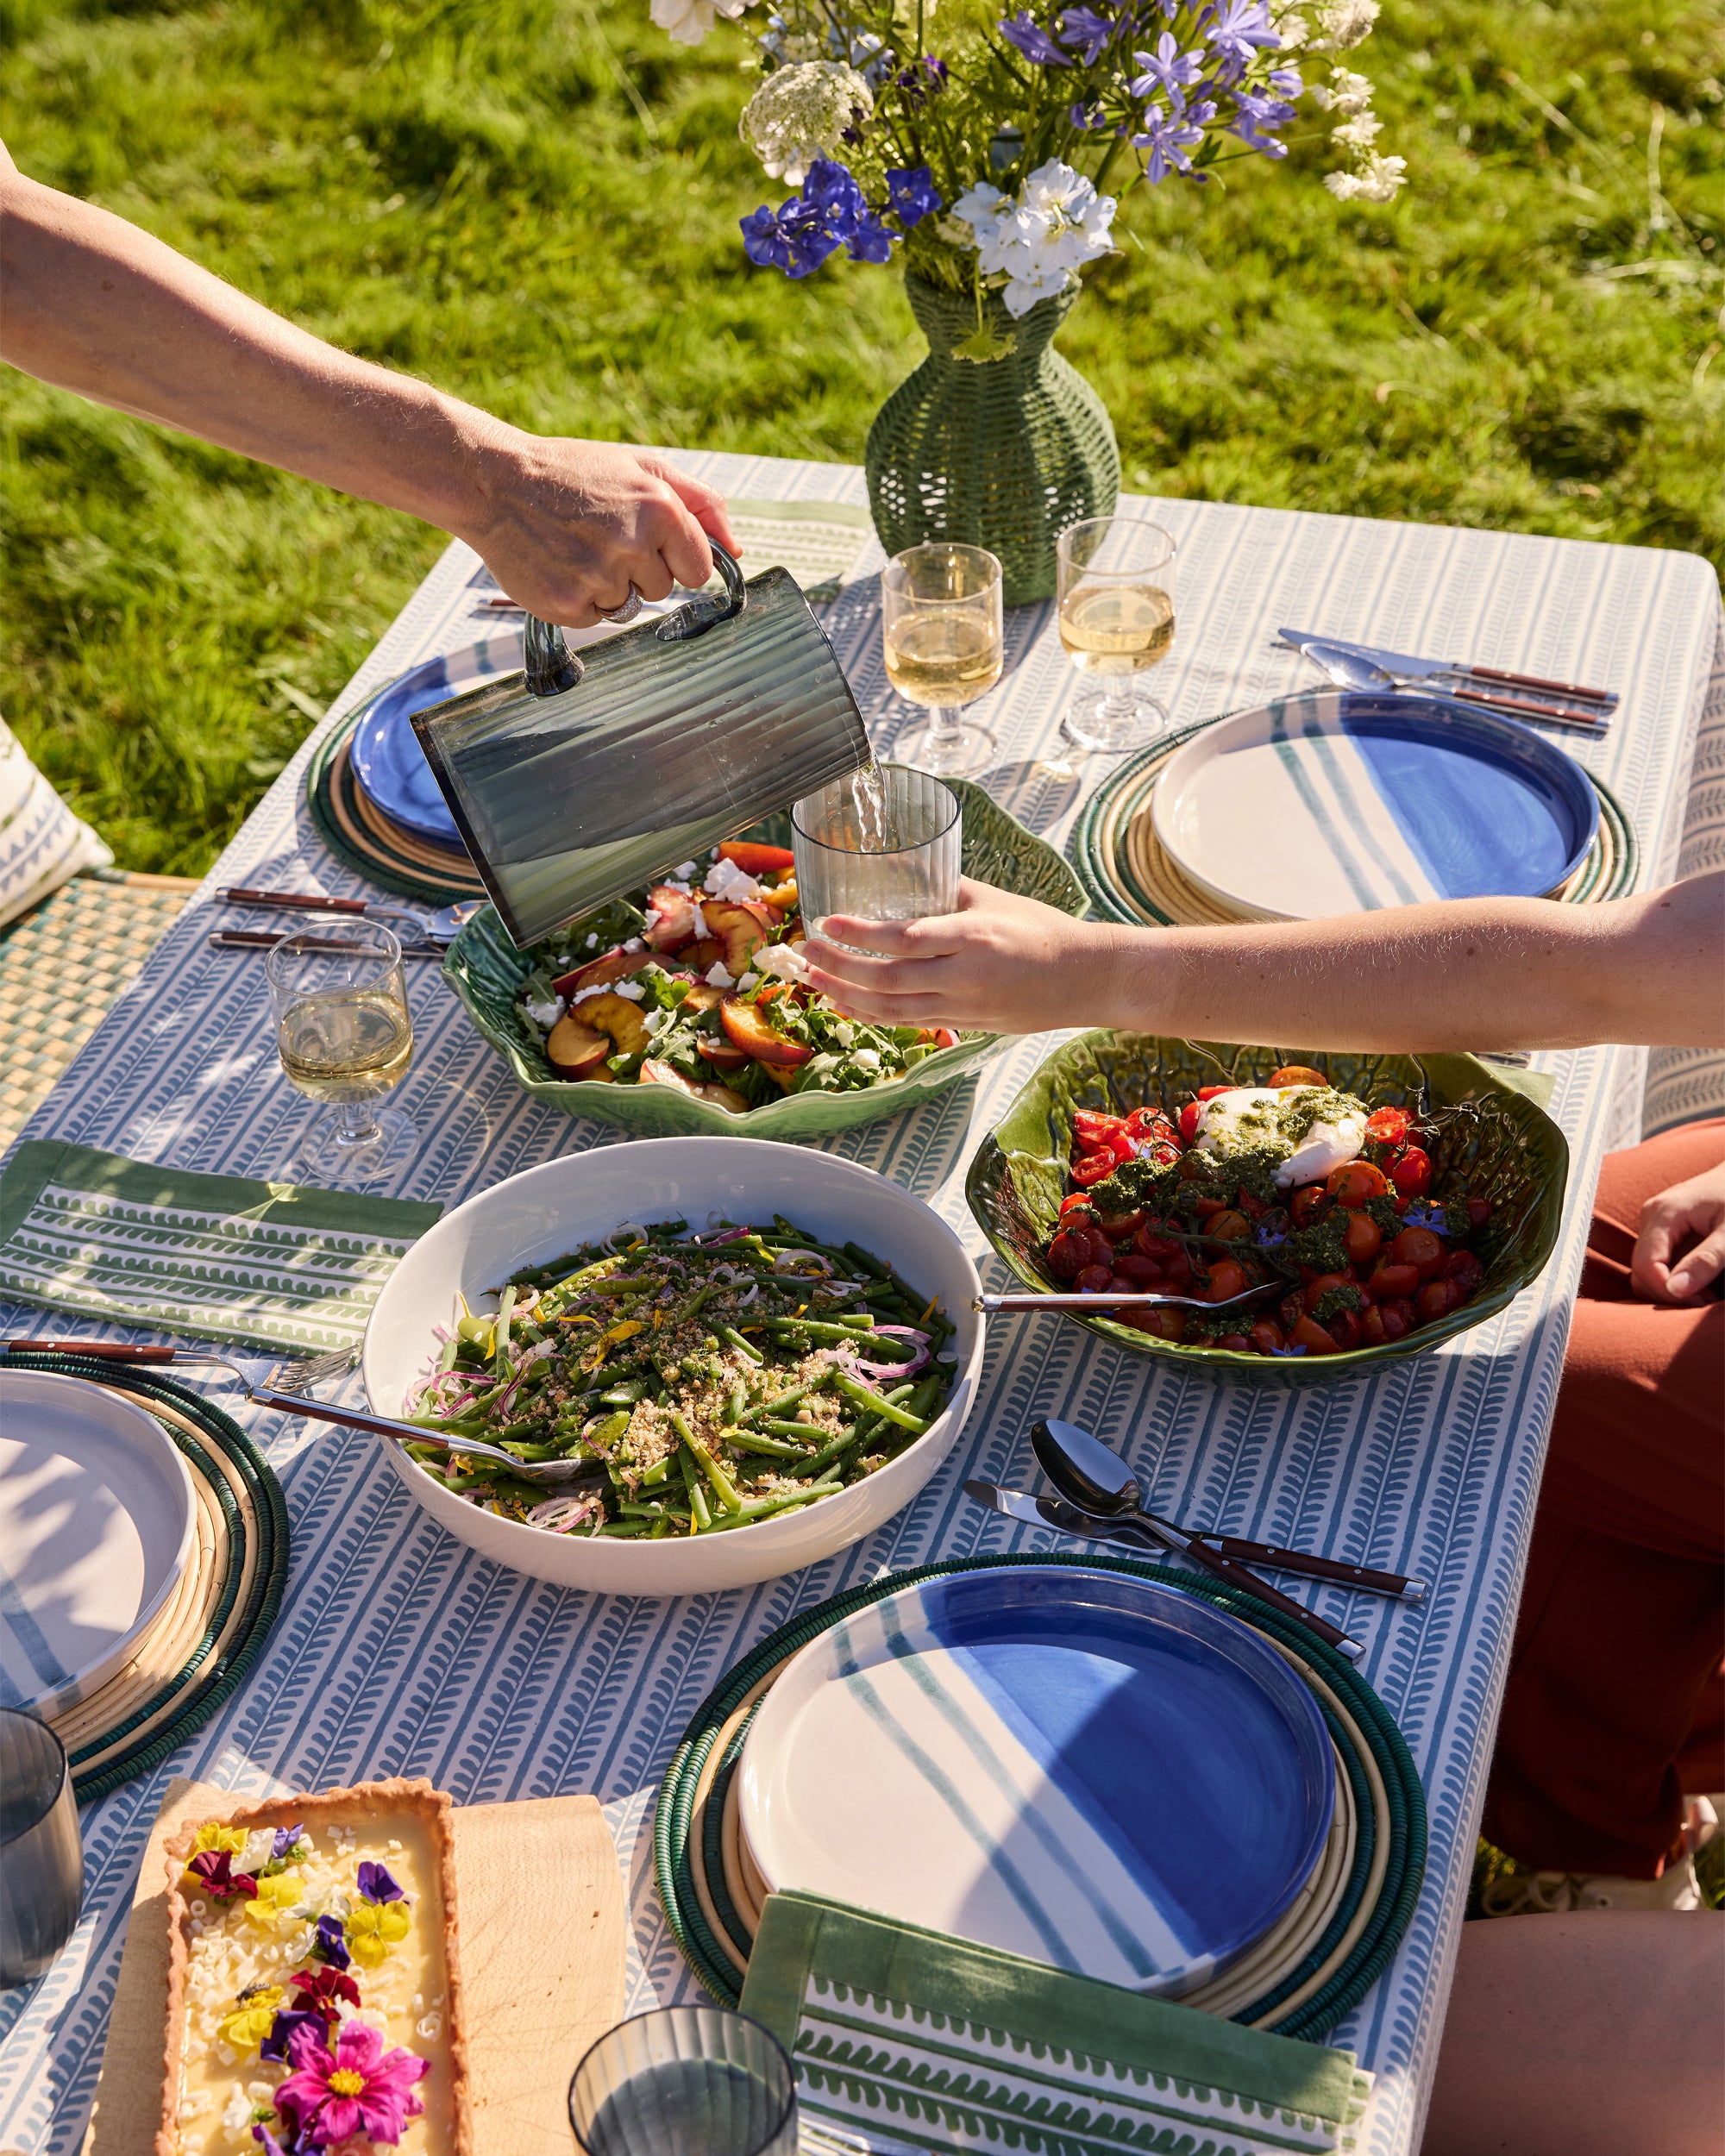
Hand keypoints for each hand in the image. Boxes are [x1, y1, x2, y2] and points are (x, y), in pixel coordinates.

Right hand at [457, 431, 737, 627]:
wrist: (494, 482)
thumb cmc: (573, 474)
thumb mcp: (640, 468)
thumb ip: (697, 503)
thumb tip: (736, 549)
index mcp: (660, 509)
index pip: (699, 569)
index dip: (676, 560)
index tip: (650, 545)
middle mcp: (633, 545)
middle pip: (664, 590)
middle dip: (639, 570)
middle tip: (600, 536)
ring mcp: (599, 578)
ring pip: (628, 606)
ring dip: (608, 585)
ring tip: (575, 547)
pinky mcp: (567, 604)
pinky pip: (594, 618)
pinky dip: (578, 598)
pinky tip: (558, 564)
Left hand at [801, 879, 1117, 1033]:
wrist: (1086, 978)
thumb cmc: (1042, 930)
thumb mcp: (993, 900)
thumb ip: (945, 891)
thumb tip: (900, 873)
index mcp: (972, 936)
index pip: (903, 938)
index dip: (859, 934)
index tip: (826, 922)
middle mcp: (964, 975)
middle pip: (886, 979)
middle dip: (838, 967)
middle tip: (805, 953)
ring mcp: (964, 1006)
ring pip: (891, 1009)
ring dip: (845, 996)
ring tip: (813, 981)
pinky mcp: (966, 1025)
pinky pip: (908, 1022)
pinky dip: (871, 1014)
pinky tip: (846, 1004)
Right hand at [1630, 1158, 1724, 1302]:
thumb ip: (1706, 1260)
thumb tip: (1676, 1290)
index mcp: (1664, 1213)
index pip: (1645, 1264)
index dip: (1668, 1291)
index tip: (1702, 1303)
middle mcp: (1651, 1217)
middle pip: (1640, 1271)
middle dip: (1670, 1293)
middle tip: (1707, 1302)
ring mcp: (1653, 1224)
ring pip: (1644, 1271)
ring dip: (1671, 1290)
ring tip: (1705, 1294)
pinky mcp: (1662, 1231)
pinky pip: (1655, 1263)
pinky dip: (1673, 1279)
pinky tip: (1700, 1283)